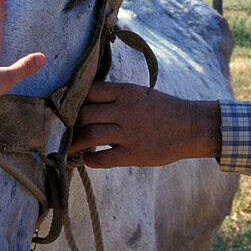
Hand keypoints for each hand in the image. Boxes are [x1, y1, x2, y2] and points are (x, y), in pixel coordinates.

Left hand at [70, 82, 221, 167]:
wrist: (190, 127)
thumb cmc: (161, 109)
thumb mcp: (139, 93)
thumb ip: (114, 96)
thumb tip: (84, 101)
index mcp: (125, 92)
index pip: (89, 91)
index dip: (72, 99)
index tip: (62, 107)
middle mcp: (125, 110)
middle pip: (84, 114)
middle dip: (69, 123)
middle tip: (60, 129)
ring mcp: (129, 133)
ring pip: (90, 135)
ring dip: (74, 142)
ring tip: (67, 146)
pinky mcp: (134, 154)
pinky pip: (103, 158)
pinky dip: (90, 160)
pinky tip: (86, 159)